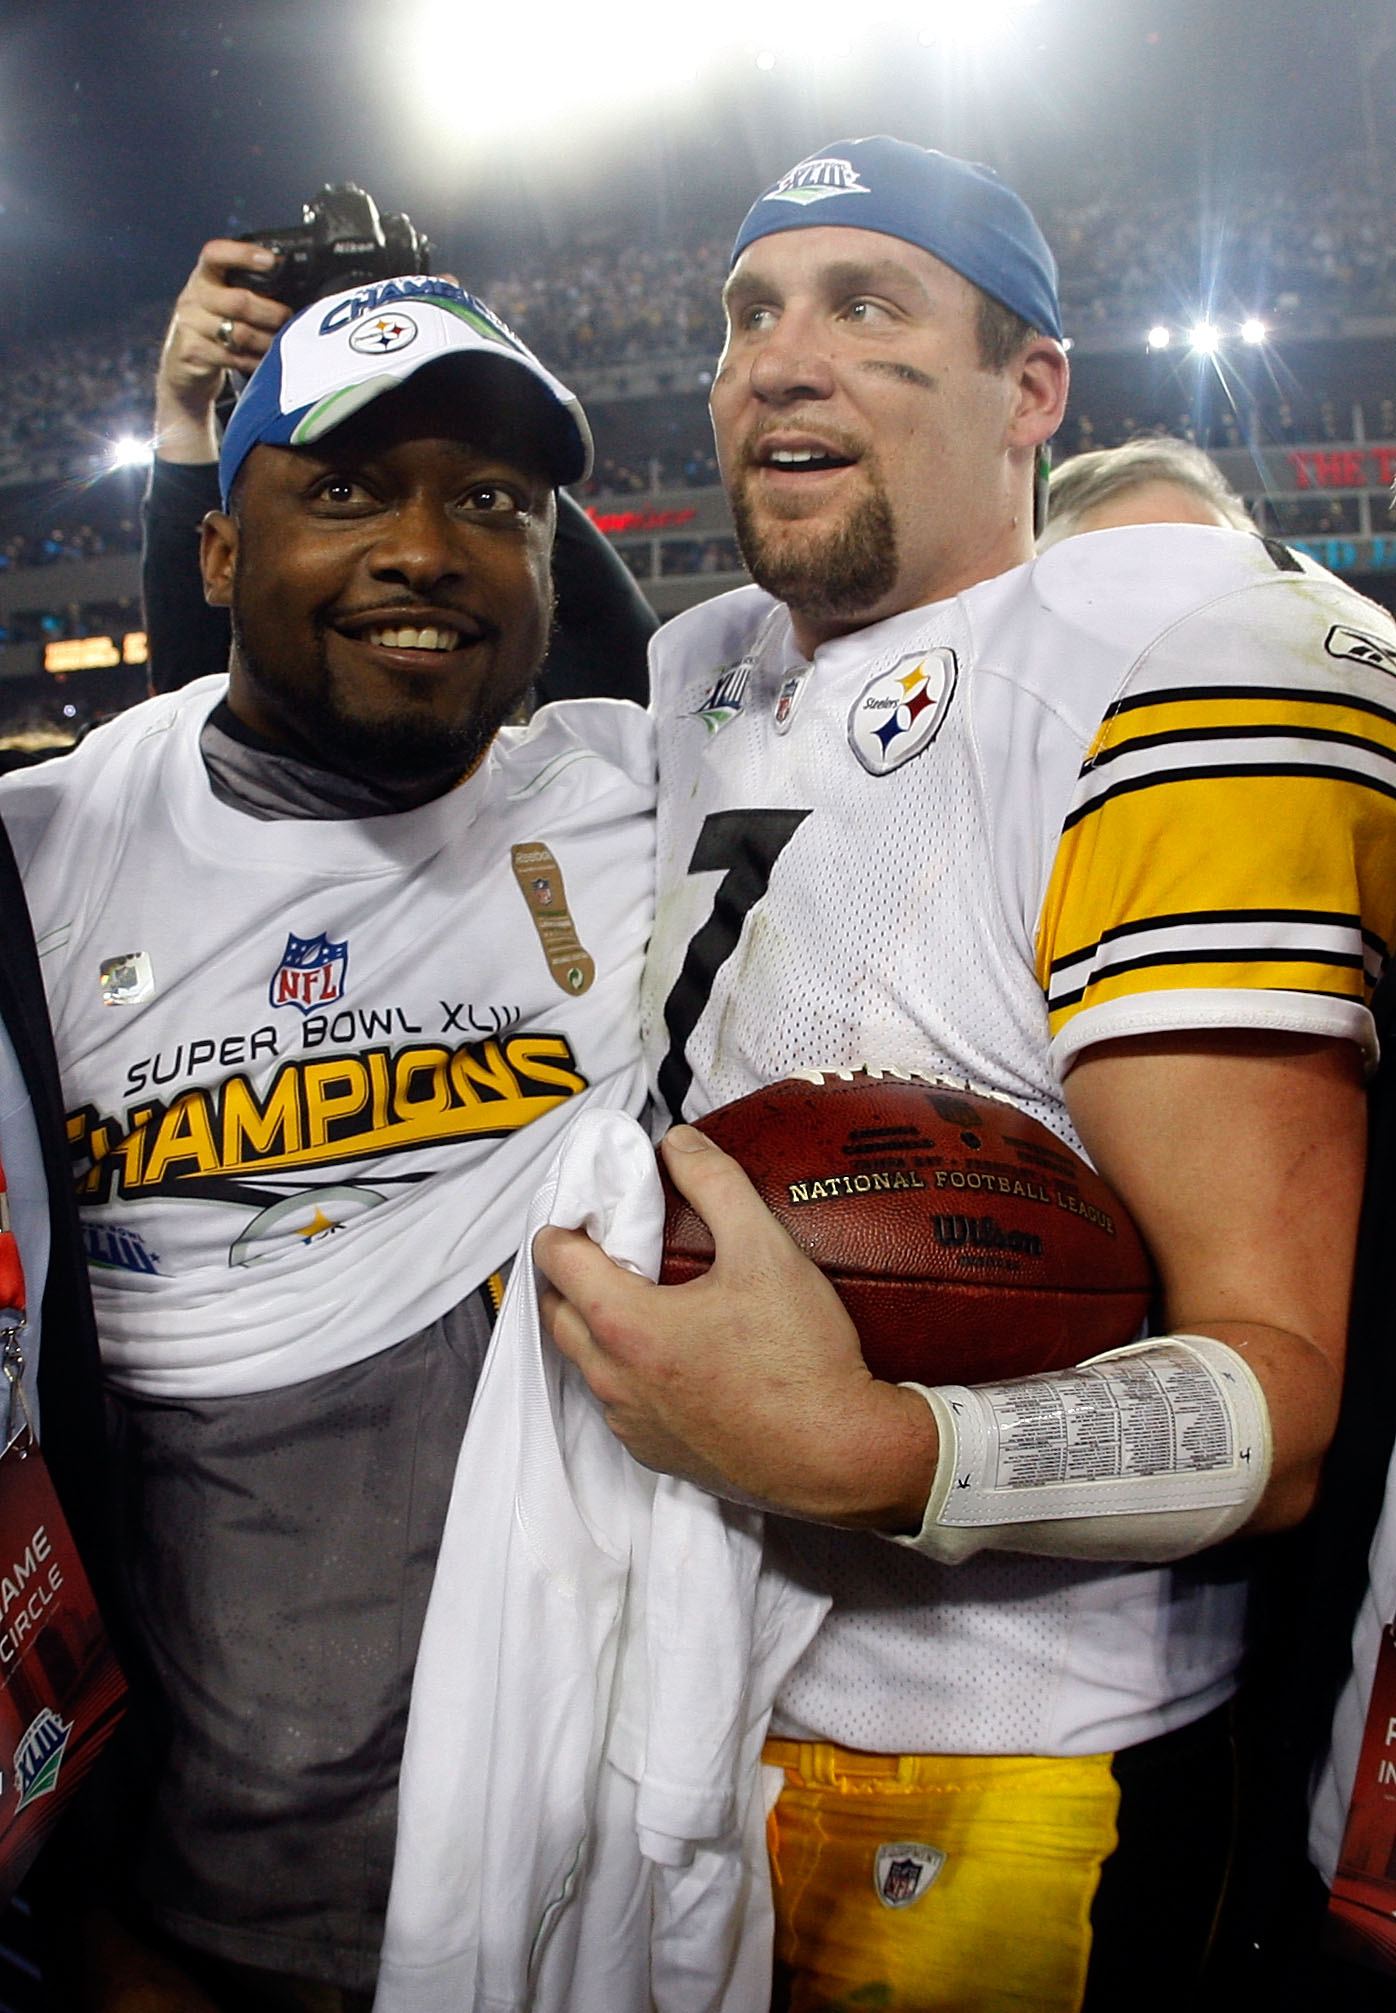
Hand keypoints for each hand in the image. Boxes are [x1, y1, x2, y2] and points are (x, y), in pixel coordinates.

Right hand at [154, 239, 291, 462]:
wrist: (182, 368)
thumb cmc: (214, 328)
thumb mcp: (221, 301)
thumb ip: (245, 290)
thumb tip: (293, 287)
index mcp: (203, 277)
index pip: (216, 254)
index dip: (243, 254)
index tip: (270, 261)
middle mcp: (192, 297)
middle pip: (239, 301)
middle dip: (271, 313)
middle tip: (287, 318)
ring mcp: (189, 325)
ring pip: (240, 333)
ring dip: (268, 340)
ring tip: (280, 342)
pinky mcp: (192, 353)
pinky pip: (234, 358)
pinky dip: (255, 361)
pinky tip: (264, 361)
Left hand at [534, 1126, 938, 1528]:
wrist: (839, 1455)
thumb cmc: (802, 1360)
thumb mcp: (765, 1249)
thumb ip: (715, 1183)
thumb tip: (680, 1143)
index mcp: (625, 1324)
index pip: (554, 1256)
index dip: (567, 1218)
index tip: (594, 1204)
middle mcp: (614, 1378)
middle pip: (557, 1310)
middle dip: (572, 1273)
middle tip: (614, 1245)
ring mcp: (632, 1422)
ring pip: (587, 1360)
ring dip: (598, 1324)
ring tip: (647, 1294)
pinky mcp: (657, 1453)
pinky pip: (620, 1401)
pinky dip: (629, 1369)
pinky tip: (677, 1352)